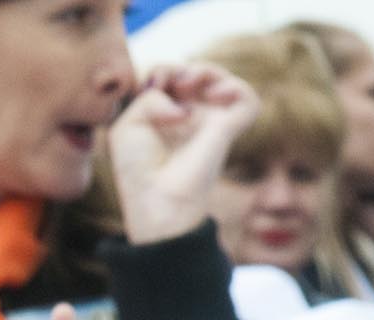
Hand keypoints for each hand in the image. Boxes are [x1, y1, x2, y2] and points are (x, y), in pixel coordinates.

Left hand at [109, 62, 259, 244]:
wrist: (156, 196)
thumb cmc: (137, 168)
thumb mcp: (126, 126)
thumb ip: (148, 97)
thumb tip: (184, 106)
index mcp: (163, 116)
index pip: (170, 78)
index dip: (161, 72)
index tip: (149, 85)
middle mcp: (190, 116)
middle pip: (197, 74)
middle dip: (183, 68)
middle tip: (174, 82)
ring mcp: (210, 121)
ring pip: (222, 80)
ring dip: (208, 70)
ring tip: (190, 82)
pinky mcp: (229, 128)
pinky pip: (247, 98)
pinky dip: (236, 87)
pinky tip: (216, 94)